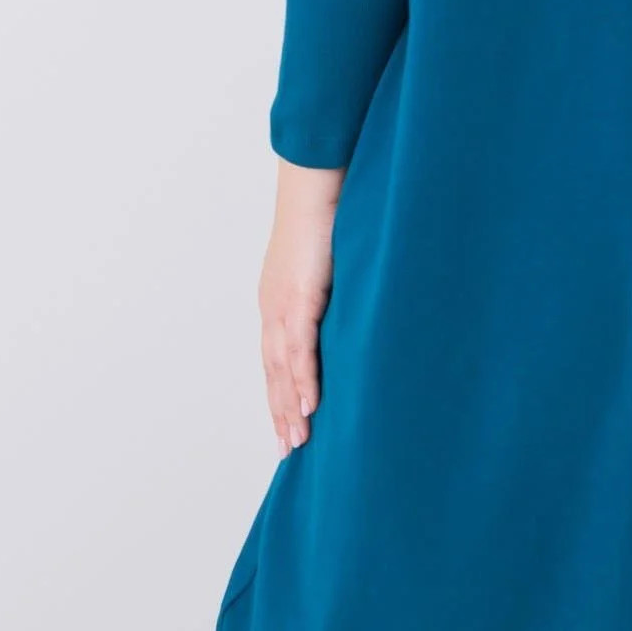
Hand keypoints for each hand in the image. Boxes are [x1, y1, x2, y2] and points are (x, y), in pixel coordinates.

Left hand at [259, 159, 343, 454]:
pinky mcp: (298, 297)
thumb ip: (336, 286)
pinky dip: (304, 380)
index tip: (289, 423)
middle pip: (274, 372)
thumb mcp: (332, 259)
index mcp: (279, 299)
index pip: (277, 358)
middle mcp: (274, 307)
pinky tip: (310, 407)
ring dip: (290, 408)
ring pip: (283, 369)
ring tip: (299, 442)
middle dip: (281, 412)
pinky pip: (301, 349)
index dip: (282, 392)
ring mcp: (283, 304)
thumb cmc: (329, 211)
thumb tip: (357, 304)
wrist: (317, 180)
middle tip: (289, 450)